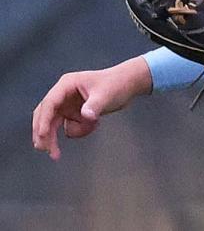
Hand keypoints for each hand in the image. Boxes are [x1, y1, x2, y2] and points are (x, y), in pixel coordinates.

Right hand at [32, 56, 152, 159]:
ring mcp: (67, 104)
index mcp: (67, 84)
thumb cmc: (117, 84)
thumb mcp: (106, 95)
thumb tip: (85, 116)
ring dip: (63, 134)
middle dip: (45, 134)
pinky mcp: (74, 112)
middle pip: (45, 116)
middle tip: (48, 150)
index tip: (43, 135)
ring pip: (53, 125)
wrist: (129, 84)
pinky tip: (94, 124)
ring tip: (88, 130)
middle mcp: (63, 94)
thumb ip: (94, 106)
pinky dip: (79, 130)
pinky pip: (68, 127)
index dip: (44, 120)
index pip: (49, 103)